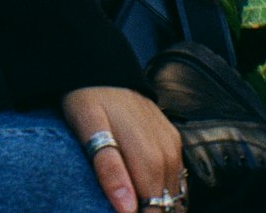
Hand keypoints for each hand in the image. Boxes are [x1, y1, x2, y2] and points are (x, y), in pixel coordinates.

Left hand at [62, 86, 183, 212]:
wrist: (101, 66)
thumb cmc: (88, 98)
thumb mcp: (89, 130)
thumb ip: (109, 170)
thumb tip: (128, 210)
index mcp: (148, 156)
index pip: (155, 210)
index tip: (123, 212)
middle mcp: (167, 153)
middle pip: (167, 204)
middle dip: (150, 211)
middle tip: (123, 206)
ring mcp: (172, 145)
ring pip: (175, 193)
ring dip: (159, 205)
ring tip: (134, 200)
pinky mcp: (172, 138)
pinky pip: (177, 176)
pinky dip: (165, 190)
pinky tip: (146, 193)